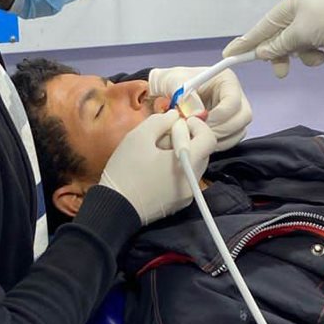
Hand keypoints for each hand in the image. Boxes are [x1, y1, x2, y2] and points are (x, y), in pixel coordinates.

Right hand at [100, 109, 217, 225]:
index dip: (196, 125)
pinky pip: (184, 180)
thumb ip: (161, 121)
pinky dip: (175, 170)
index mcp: (188, 162)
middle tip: (161, 139)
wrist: (114, 207)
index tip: (177, 124)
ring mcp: (187, 195)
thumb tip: (174, 117)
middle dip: (185, 140)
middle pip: (201, 152)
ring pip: (192, 166)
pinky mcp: (178, 204)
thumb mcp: (139, 136)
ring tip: (155, 156)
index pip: (209, 138)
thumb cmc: (126, 170)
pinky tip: (154, 171)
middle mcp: (193, 180)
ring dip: (179, 155)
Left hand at [148, 66, 252, 150]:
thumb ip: (184, 96)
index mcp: (225, 79)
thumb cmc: (170, 82)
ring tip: (196, 136)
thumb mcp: (171, 82)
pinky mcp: (228, 126)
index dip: (219, 116)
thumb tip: (198, 113)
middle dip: (221, 129)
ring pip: (239, 130)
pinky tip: (199, 140)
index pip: (234, 101)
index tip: (201, 123)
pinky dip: (217, 144)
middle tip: (200, 134)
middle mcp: (233, 95)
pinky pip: (231, 140)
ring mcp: (232, 112)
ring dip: (219, 138)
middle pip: (243, 117)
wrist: (163, 92)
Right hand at [226, 0, 323, 78]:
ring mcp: (318, 18)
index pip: (261, 27)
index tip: (230, 54)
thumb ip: (280, 45)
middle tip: (283, 72)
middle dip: (286, 55)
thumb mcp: (302, 34)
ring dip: (311, 54)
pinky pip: (320, 44)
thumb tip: (263, 52)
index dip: (245, 43)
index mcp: (290, 4)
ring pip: (302, 45)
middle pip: (282, 39)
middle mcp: (302, 9)